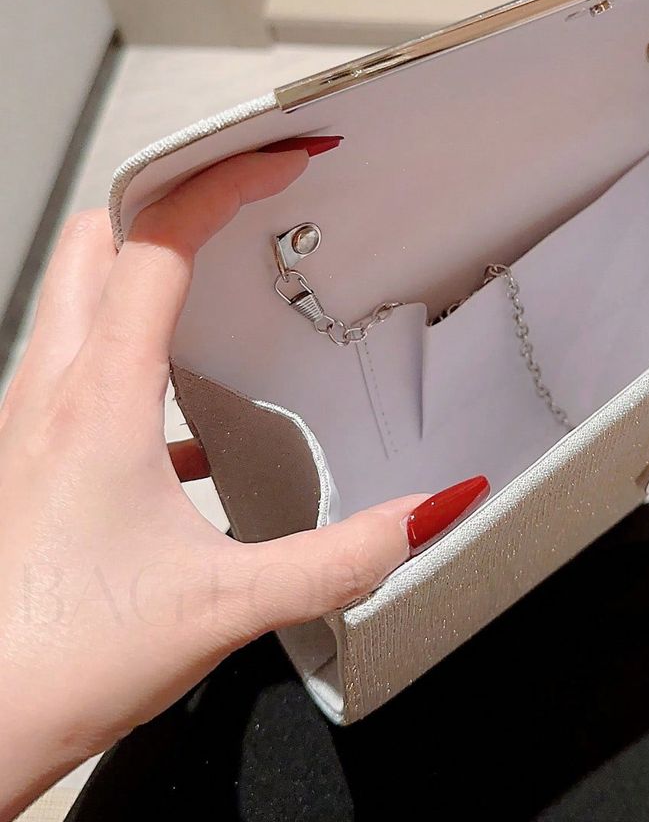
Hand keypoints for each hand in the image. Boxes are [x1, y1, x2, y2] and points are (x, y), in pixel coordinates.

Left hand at [0, 144, 485, 821]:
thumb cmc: (64, 661)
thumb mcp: (228, 606)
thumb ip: (345, 555)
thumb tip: (433, 509)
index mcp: (98, 399)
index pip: (158, 243)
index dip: (227, 183)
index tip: (287, 160)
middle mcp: (48, 392)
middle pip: (93, 239)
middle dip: (167, 198)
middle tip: (243, 195)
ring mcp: (27, 422)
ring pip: (73, 295)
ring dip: (141, 266)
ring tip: (221, 280)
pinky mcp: (28, 458)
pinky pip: (78, 369)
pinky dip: (131, 354)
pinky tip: (184, 421)